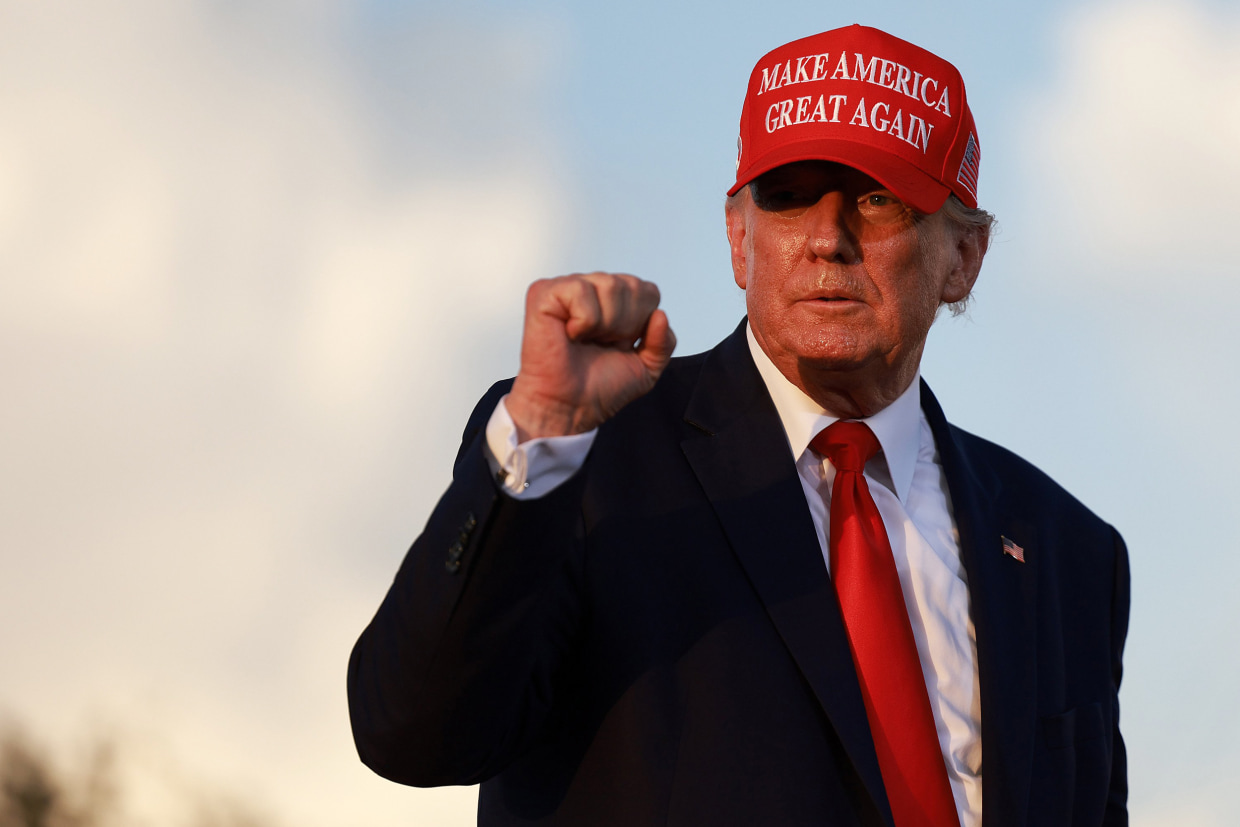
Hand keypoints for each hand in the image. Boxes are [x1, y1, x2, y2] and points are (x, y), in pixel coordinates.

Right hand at [507, 272, 675, 440]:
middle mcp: (592, 289)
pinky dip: (583, 320)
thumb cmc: (597, 388)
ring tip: (586, 340)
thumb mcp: (646, 368)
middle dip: (625, 324)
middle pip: (632, 285)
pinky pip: (581, 289)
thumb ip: (664, 343)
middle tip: (601, 344)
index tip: (619, 345)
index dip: (641, 323)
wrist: (568, 408)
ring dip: (604, 324)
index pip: (648, 291)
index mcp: (614, 302)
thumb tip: (660, 315)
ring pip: (609, 284)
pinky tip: (570, 333)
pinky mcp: (544, 293)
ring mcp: (567, 288)